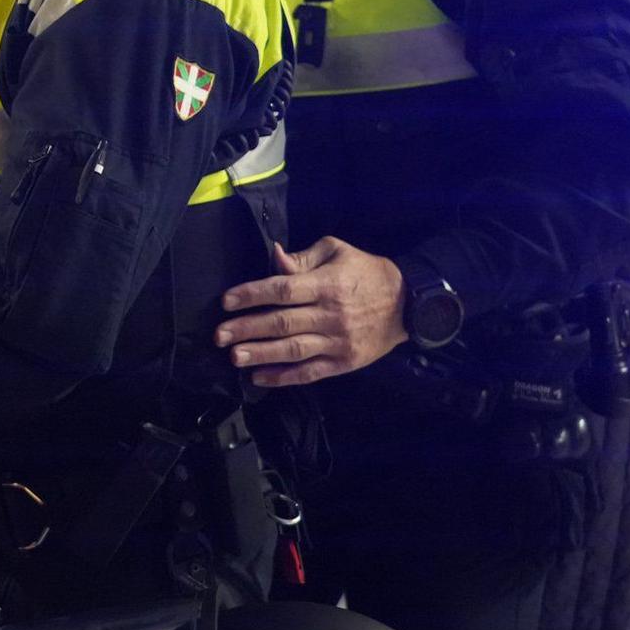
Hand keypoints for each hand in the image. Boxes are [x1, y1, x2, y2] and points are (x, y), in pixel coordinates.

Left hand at [216, 239, 406, 387]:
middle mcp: (331, 315)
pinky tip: (261, 377)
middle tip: (220, 335)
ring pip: (293, 350)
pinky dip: (284, 377)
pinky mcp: (344, 363)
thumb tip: (274, 258)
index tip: (227, 301)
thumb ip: (302, 258)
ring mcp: (338, 342)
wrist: (409, 303)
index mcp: (327, 284)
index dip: (252, 295)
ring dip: (261, 355)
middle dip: (247, 329)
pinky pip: (310, 372)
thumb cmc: (366, 272)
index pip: (282, 289)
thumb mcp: (337, 251)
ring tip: (235, 357)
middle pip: (282, 323)